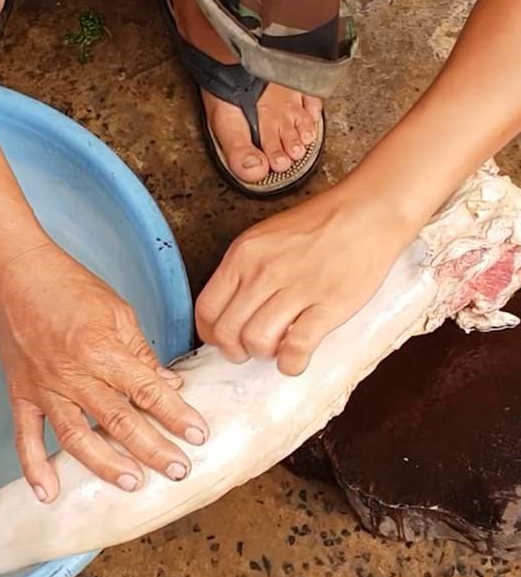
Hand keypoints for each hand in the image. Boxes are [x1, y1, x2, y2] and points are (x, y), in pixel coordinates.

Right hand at [0, 241, 208, 501]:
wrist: (18, 273)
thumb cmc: (71, 287)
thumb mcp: (117, 312)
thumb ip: (141, 352)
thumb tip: (169, 384)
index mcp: (104, 350)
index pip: (148, 391)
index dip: (176, 415)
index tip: (199, 435)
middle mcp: (75, 374)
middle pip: (119, 421)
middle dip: (152, 449)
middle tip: (179, 471)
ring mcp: (45, 388)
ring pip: (76, 436)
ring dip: (105, 465)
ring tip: (132, 484)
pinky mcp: (21, 393)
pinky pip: (25, 436)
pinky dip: (34, 466)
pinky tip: (49, 493)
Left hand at [196, 186, 412, 374]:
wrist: (368, 212)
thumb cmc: (318, 225)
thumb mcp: (265, 237)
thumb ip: (244, 269)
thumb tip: (231, 307)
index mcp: (243, 255)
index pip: (207, 308)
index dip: (211, 332)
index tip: (222, 339)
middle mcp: (263, 272)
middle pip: (227, 331)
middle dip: (234, 350)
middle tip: (249, 350)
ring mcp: (295, 289)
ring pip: (256, 342)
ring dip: (263, 354)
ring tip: (276, 348)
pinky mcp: (327, 306)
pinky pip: (296, 348)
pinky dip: (291, 363)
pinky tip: (295, 360)